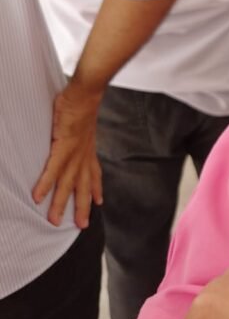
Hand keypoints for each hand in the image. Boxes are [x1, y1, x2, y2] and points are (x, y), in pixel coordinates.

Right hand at [32, 80, 103, 227]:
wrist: (85, 93)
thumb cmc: (81, 105)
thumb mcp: (83, 124)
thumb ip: (78, 135)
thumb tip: (72, 134)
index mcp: (88, 150)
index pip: (94, 173)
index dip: (96, 188)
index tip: (99, 202)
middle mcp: (84, 155)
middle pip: (83, 186)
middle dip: (82, 207)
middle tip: (82, 225)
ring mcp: (74, 153)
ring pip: (67, 184)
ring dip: (61, 204)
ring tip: (54, 220)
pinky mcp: (63, 147)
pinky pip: (53, 170)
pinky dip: (45, 184)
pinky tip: (37, 197)